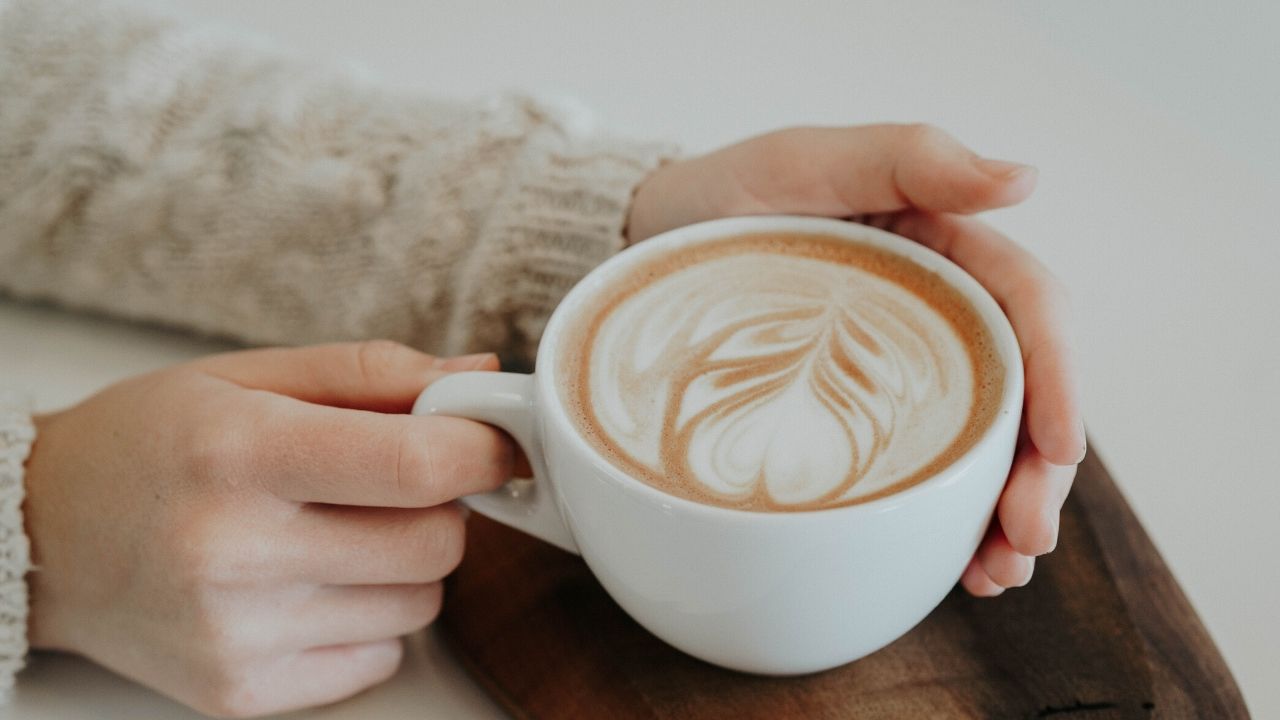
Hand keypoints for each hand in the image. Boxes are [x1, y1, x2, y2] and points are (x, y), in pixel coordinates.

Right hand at [23, 342, 511, 716]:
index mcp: (240, 453)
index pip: (415, 464)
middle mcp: (234, 551)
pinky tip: (310, 586)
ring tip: (334, 534)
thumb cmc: (150, 443)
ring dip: (404, 566)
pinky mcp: (241, 691)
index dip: (483, 449)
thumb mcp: (248, 376)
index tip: (497, 441)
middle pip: (436, 543)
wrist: (43, 537)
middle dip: (440, 507)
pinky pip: (380, 658)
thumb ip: (371, 373)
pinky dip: (369, 621)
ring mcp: (237, 633)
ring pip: (420, 606)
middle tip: (390, 485)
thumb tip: (480, 376)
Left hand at [628, 124, 1085, 595]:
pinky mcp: (858, 418)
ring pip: (979, 445)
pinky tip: (954, 563)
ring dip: (1002, 512)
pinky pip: (918, 470)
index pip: (1029, 310)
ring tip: (997, 575)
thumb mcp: (804, 161)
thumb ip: (909, 157)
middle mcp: (935, 317)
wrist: (647, 246)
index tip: (1060, 449)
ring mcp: (899, 374)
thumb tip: (1026, 178)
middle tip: (1025, 541)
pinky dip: (945, 519)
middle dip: (1038, 473)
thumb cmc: (723, 197)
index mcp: (943, 251)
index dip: (1059, 379)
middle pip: (1018, 395)